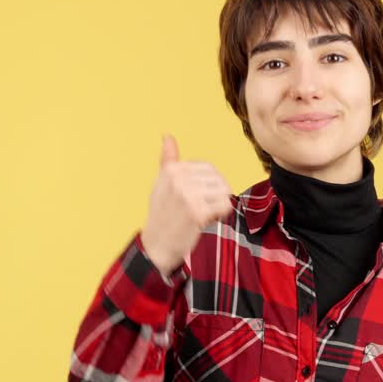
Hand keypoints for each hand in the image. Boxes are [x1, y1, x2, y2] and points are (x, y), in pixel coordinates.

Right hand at [139, 133, 232, 276]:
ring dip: (218, 205)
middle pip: (219, 179)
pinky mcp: (198, 212)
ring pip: (224, 192)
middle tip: (200, 208)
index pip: (209, 168)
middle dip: (215, 195)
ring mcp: (188, 195)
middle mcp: (179, 178)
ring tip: (202, 214)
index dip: (209, 185)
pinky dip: (221, 215)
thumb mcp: (161, 183)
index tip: (196, 198)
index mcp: (172, 169)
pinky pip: (225, 206)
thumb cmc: (162, 214)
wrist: (157, 245)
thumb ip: (167, 160)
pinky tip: (207, 221)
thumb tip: (167, 136)